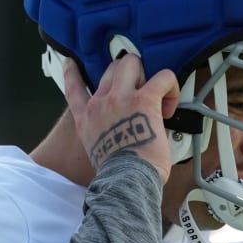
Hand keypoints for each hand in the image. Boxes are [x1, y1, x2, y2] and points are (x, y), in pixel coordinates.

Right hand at [62, 54, 179, 183]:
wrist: (125, 179)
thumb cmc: (117, 174)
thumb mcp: (97, 151)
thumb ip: (104, 134)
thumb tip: (123, 135)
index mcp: (87, 118)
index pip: (73, 88)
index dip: (72, 72)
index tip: (71, 63)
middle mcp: (100, 103)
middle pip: (111, 68)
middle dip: (128, 75)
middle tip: (139, 94)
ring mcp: (120, 97)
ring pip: (131, 63)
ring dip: (145, 74)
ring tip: (154, 94)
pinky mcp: (144, 99)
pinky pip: (163, 77)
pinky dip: (171, 87)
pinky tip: (170, 106)